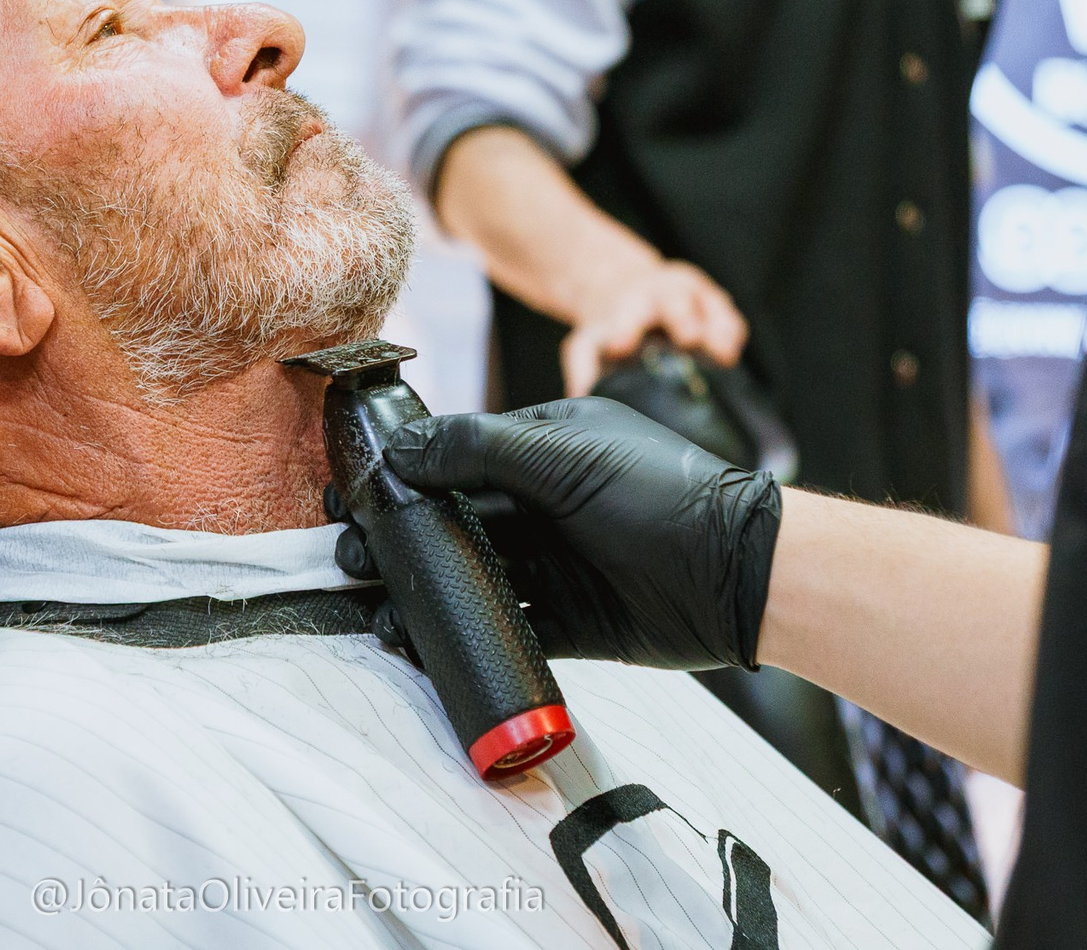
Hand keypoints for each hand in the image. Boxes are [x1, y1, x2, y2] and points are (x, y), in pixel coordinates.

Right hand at [332, 398, 781, 671]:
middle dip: (401, 537)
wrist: (738, 575)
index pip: (458, 456)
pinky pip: (509, 628)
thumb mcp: (563, 455)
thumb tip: (403, 446)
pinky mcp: (574, 622)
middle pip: (458, 521)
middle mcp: (549, 505)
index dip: (404, 474)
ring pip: (475, 577)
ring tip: (372, 603)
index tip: (352, 489)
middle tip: (348, 553)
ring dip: (424, 588)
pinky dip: (466, 633)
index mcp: (546, 448)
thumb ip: (477, 448)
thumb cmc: (660, 495)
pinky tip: (422, 639)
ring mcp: (560, 564)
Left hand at [562, 259, 745, 395]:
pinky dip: (732, 335)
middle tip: (689, 338)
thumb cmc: (612, 325)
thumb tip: (579, 402)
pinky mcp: (716, 305)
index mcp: (629, 304)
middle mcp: (663, 294)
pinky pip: (730, 319)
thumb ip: (583, 370)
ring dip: (717, 327)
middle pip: (674, 302)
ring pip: (709, 306)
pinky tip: (731, 356)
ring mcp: (694, 297)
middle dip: (681, 318)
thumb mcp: (587, 343)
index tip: (621, 345)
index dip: (625, 328)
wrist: (628, 287)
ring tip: (723, 354)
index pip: (626, 315)